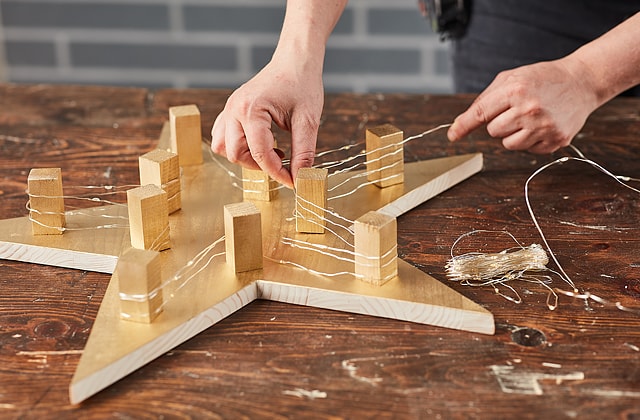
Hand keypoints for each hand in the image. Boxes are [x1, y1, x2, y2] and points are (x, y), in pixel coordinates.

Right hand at [211, 57, 323, 188]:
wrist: (294, 61)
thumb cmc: (303, 85)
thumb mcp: (308, 120)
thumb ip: (304, 152)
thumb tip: (300, 178)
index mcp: (251, 109)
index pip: (260, 153)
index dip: (277, 172)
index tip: (293, 181)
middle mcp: (234, 109)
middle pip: (236, 154)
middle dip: (259, 165)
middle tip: (283, 162)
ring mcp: (229, 109)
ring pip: (224, 147)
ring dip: (245, 156)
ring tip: (271, 150)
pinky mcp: (230, 110)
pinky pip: (223, 136)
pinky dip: (238, 146)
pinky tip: (260, 142)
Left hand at [447, 59, 598, 153]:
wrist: (581, 82)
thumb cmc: (542, 79)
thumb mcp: (511, 78)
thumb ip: (485, 99)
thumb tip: (461, 124)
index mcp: (515, 90)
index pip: (480, 113)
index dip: (463, 126)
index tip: (452, 135)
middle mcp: (529, 109)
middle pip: (493, 131)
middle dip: (499, 123)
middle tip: (516, 110)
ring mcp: (543, 127)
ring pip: (508, 144)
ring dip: (513, 134)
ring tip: (529, 118)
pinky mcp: (555, 140)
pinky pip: (527, 150)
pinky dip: (530, 140)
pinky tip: (542, 124)